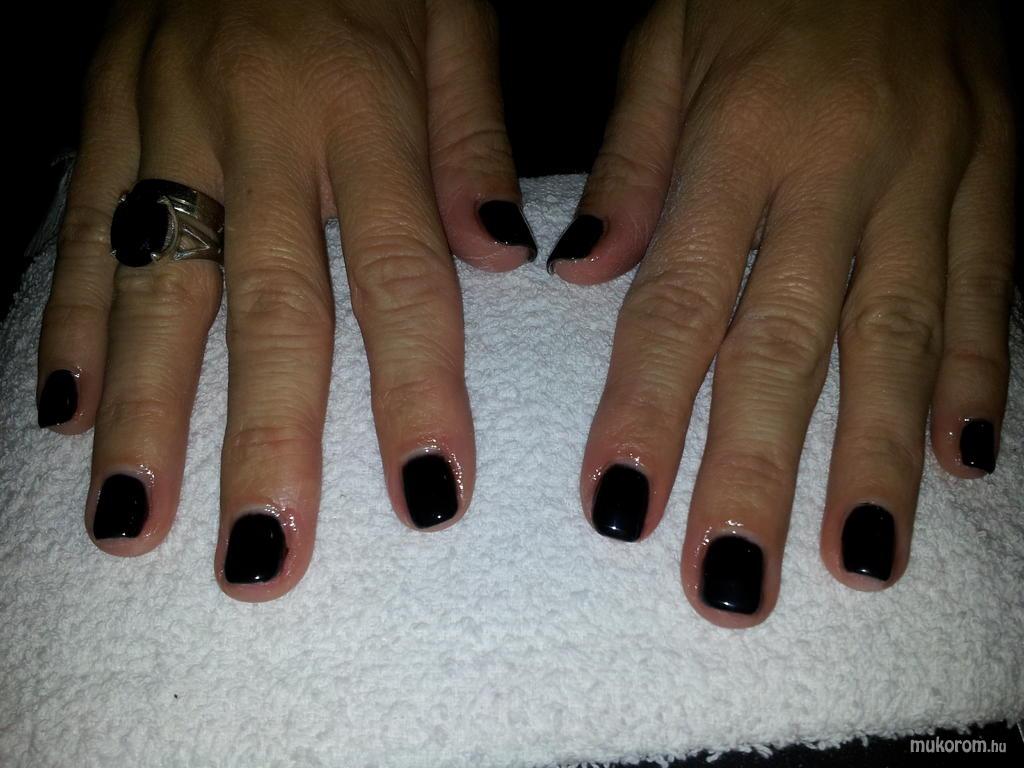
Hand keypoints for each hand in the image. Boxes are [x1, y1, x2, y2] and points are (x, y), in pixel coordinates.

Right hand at [36, 0, 532, 600]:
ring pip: (154, 286)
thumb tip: (505, 257)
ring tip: (132, 523)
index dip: (417, 392)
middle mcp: (259, 125)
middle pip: (269, 309)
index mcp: (363, 109)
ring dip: (142, 415)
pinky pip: (80, 229)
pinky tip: (60, 415)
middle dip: (263, 440)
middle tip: (262, 555)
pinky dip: (68, 325)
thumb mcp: (453, 17)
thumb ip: (471, 143)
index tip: (428, 498)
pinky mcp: (102, 110)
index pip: (401, 279)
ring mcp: (166, 120)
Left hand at [550, 0, 1014, 625]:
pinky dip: (979, 379)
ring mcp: (931, 176)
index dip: (645, 409)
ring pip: (900, 339)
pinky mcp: (997, 172)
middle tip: (729, 581)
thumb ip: (631, 162)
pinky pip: (992, 286)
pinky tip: (962, 466)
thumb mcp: (668, 39)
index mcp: (740, 139)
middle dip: (757, 472)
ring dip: (875, 461)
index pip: (680, 301)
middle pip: (787, 346)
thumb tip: (581, 272)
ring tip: (856, 561)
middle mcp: (836, 171)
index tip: (618, 506)